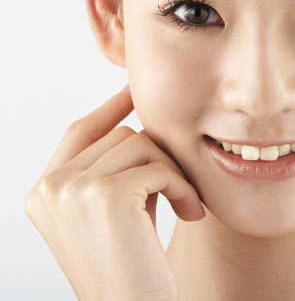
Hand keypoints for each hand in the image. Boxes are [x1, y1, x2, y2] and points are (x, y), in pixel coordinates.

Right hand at [24, 86, 204, 300]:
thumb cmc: (132, 263)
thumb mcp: (114, 209)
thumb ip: (114, 167)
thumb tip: (135, 120)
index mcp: (44, 191)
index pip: (79, 130)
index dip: (109, 107)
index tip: (133, 90)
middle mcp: (50, 188)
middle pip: (120, 134)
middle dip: (157, 156)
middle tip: (178, 188)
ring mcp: (72, 190)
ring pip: (141, 144)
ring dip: (172, 171)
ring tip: (185, 203)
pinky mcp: (106, 196)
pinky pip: (158, 167)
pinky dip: (181, 185)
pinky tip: (189, 212)